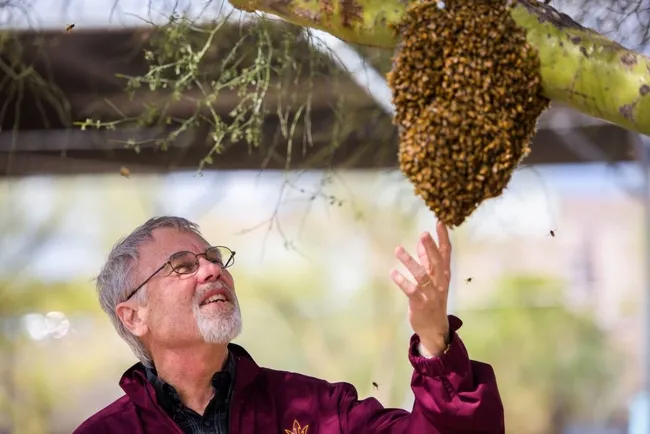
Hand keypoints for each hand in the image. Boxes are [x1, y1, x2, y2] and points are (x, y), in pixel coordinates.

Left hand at [390, 221, 451, 355]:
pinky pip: (412, 291)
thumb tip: (422, 242)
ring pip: (422, 275)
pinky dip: (402, 281)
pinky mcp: (420, 304)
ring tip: (398, 250)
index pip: (445, 253)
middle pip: (437, 262)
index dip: (443, 238)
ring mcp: (431, 294)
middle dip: (430, 247)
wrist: (434, 329)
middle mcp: (440, 283)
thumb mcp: (433, 280)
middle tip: (423, 233)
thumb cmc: (432, 300)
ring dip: (410, 262)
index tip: (440, 222)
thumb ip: (428, 261)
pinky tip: (393, 272)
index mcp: (443, 275)